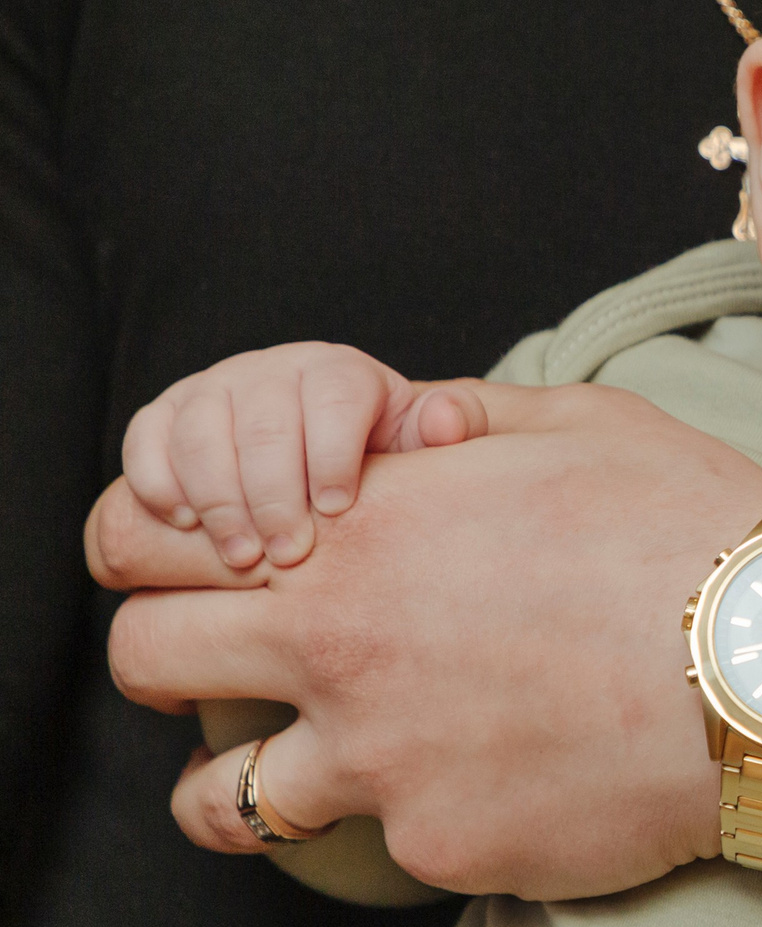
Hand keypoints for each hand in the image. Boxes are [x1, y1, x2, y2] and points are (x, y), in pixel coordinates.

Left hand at [89, 381, 761, 898]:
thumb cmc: (702, 531)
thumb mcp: (582, 424)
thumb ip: (460, 420)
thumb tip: (407, 429)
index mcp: (361, 530)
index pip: (147, 538)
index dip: (150, 546)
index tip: (188, 563)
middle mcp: (343, 649)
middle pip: (144, 661)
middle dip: (169, 656)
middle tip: (226, 664)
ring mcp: (384, 763)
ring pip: (215, 801)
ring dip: (236, 781)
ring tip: (306, 768)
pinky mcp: (445, 846)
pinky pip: (381, 846)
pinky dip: (416, 819)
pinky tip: (489, 785)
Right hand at [121, 342, 489, 570]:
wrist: (327, 457)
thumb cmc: (381, 460)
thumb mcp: (424, 444)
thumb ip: (451, 426)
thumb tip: (446, 418)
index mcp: (339, 371)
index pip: (332, 399)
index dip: (332, 455)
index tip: (338, 511)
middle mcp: (272, 370)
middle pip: (263, 423)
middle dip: (273, 495)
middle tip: (288, 555)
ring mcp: (215, 389)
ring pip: (201, 432)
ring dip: (216, 499)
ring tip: (242, 556)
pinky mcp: (166, 416)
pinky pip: (146, 438)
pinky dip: (156, 480)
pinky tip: (184, 523)